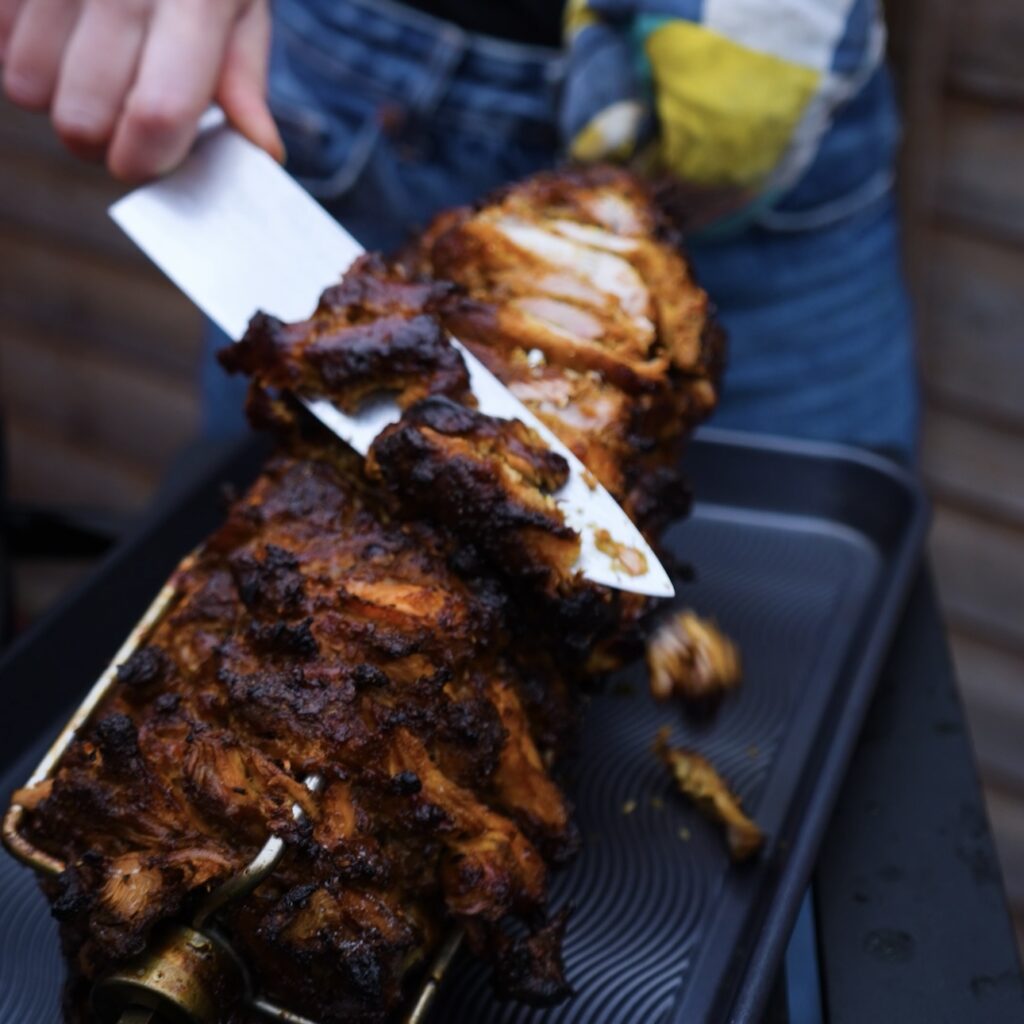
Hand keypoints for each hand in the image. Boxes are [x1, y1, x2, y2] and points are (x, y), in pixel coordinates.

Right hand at [0, 0, 283, 181]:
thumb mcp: (238, 2)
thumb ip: (242, 78)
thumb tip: (261, 148)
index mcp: (194, 0)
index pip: (157, 113)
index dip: (147, 159)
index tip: (149, 158)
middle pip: (82, 120)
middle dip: (99, 140)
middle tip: (117, 114)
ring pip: (29, 89)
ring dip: (56, 95)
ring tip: (86, 63)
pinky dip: (20, 52)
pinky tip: (55, 28)